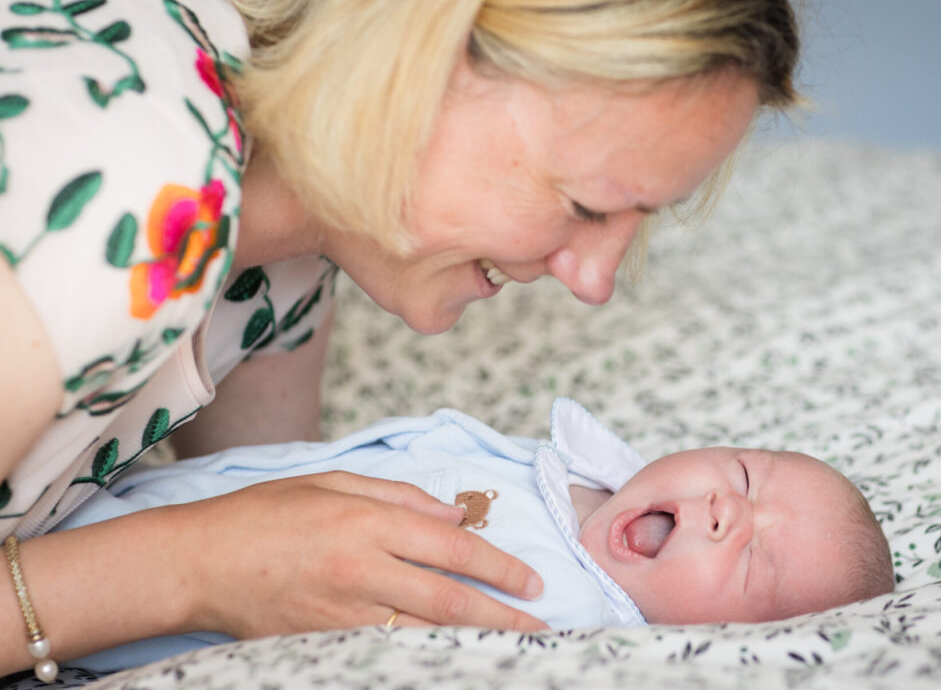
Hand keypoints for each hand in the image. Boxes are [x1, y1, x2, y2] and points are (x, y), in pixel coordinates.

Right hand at [175, 472, 547, 637]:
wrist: (197, 562)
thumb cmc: (263, 513)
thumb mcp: (331, 482)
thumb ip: (399, 496)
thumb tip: (454, 516)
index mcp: (366, 522)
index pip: (452, 548)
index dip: (499, 567)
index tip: (531, 581)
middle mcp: (361, 569)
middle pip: (448, 599)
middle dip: (502, 615)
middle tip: (541, 626)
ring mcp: (343, 613)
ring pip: (424, 634)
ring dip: (474, 642)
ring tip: (513, 648)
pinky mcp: (323, 642)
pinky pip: (387, 652)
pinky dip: (425, 657)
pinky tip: (452, 659)